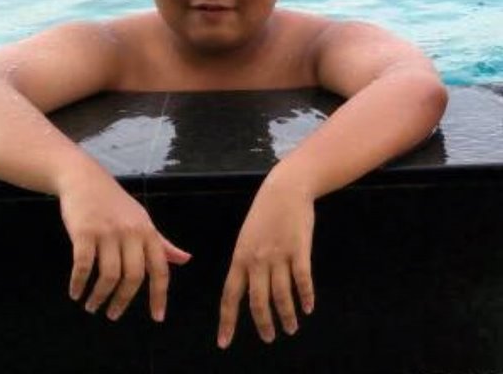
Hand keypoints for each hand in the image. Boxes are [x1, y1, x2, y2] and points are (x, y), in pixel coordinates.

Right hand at [59, 171, 190, 321]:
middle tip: (113, 315)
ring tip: (92, 306)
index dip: (160, 295)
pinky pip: (84, 266)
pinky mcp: (84, 232)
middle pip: (134, 277)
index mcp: (147, 231)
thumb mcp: (142, 219)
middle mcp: (131, 232)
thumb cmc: (114, 202)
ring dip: (100, 296)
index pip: (160, 268)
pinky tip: (76, 292)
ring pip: (109, 276)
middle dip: (123, 301)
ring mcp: (107, 232)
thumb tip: (185, 260)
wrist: (84, 179)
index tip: (157, 317)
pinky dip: (79, 284)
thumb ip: (162, 242)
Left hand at [218, 178, 314, 347]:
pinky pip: (303, 281)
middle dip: (263, 324)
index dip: (227, 320)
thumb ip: (246, 262)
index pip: (230, 295)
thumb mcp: (247, 237)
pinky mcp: (299, 250)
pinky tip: (307, 308)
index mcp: (240, 257)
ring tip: (290, 328)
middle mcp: (257, 259)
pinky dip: (306, 297)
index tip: (224, 342)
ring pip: (281, 296)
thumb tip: (247, 290)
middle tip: (269, 337)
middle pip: (257, 301)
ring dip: (286, 316)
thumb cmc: (264, 214)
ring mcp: (279, 255)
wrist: (284, 189)